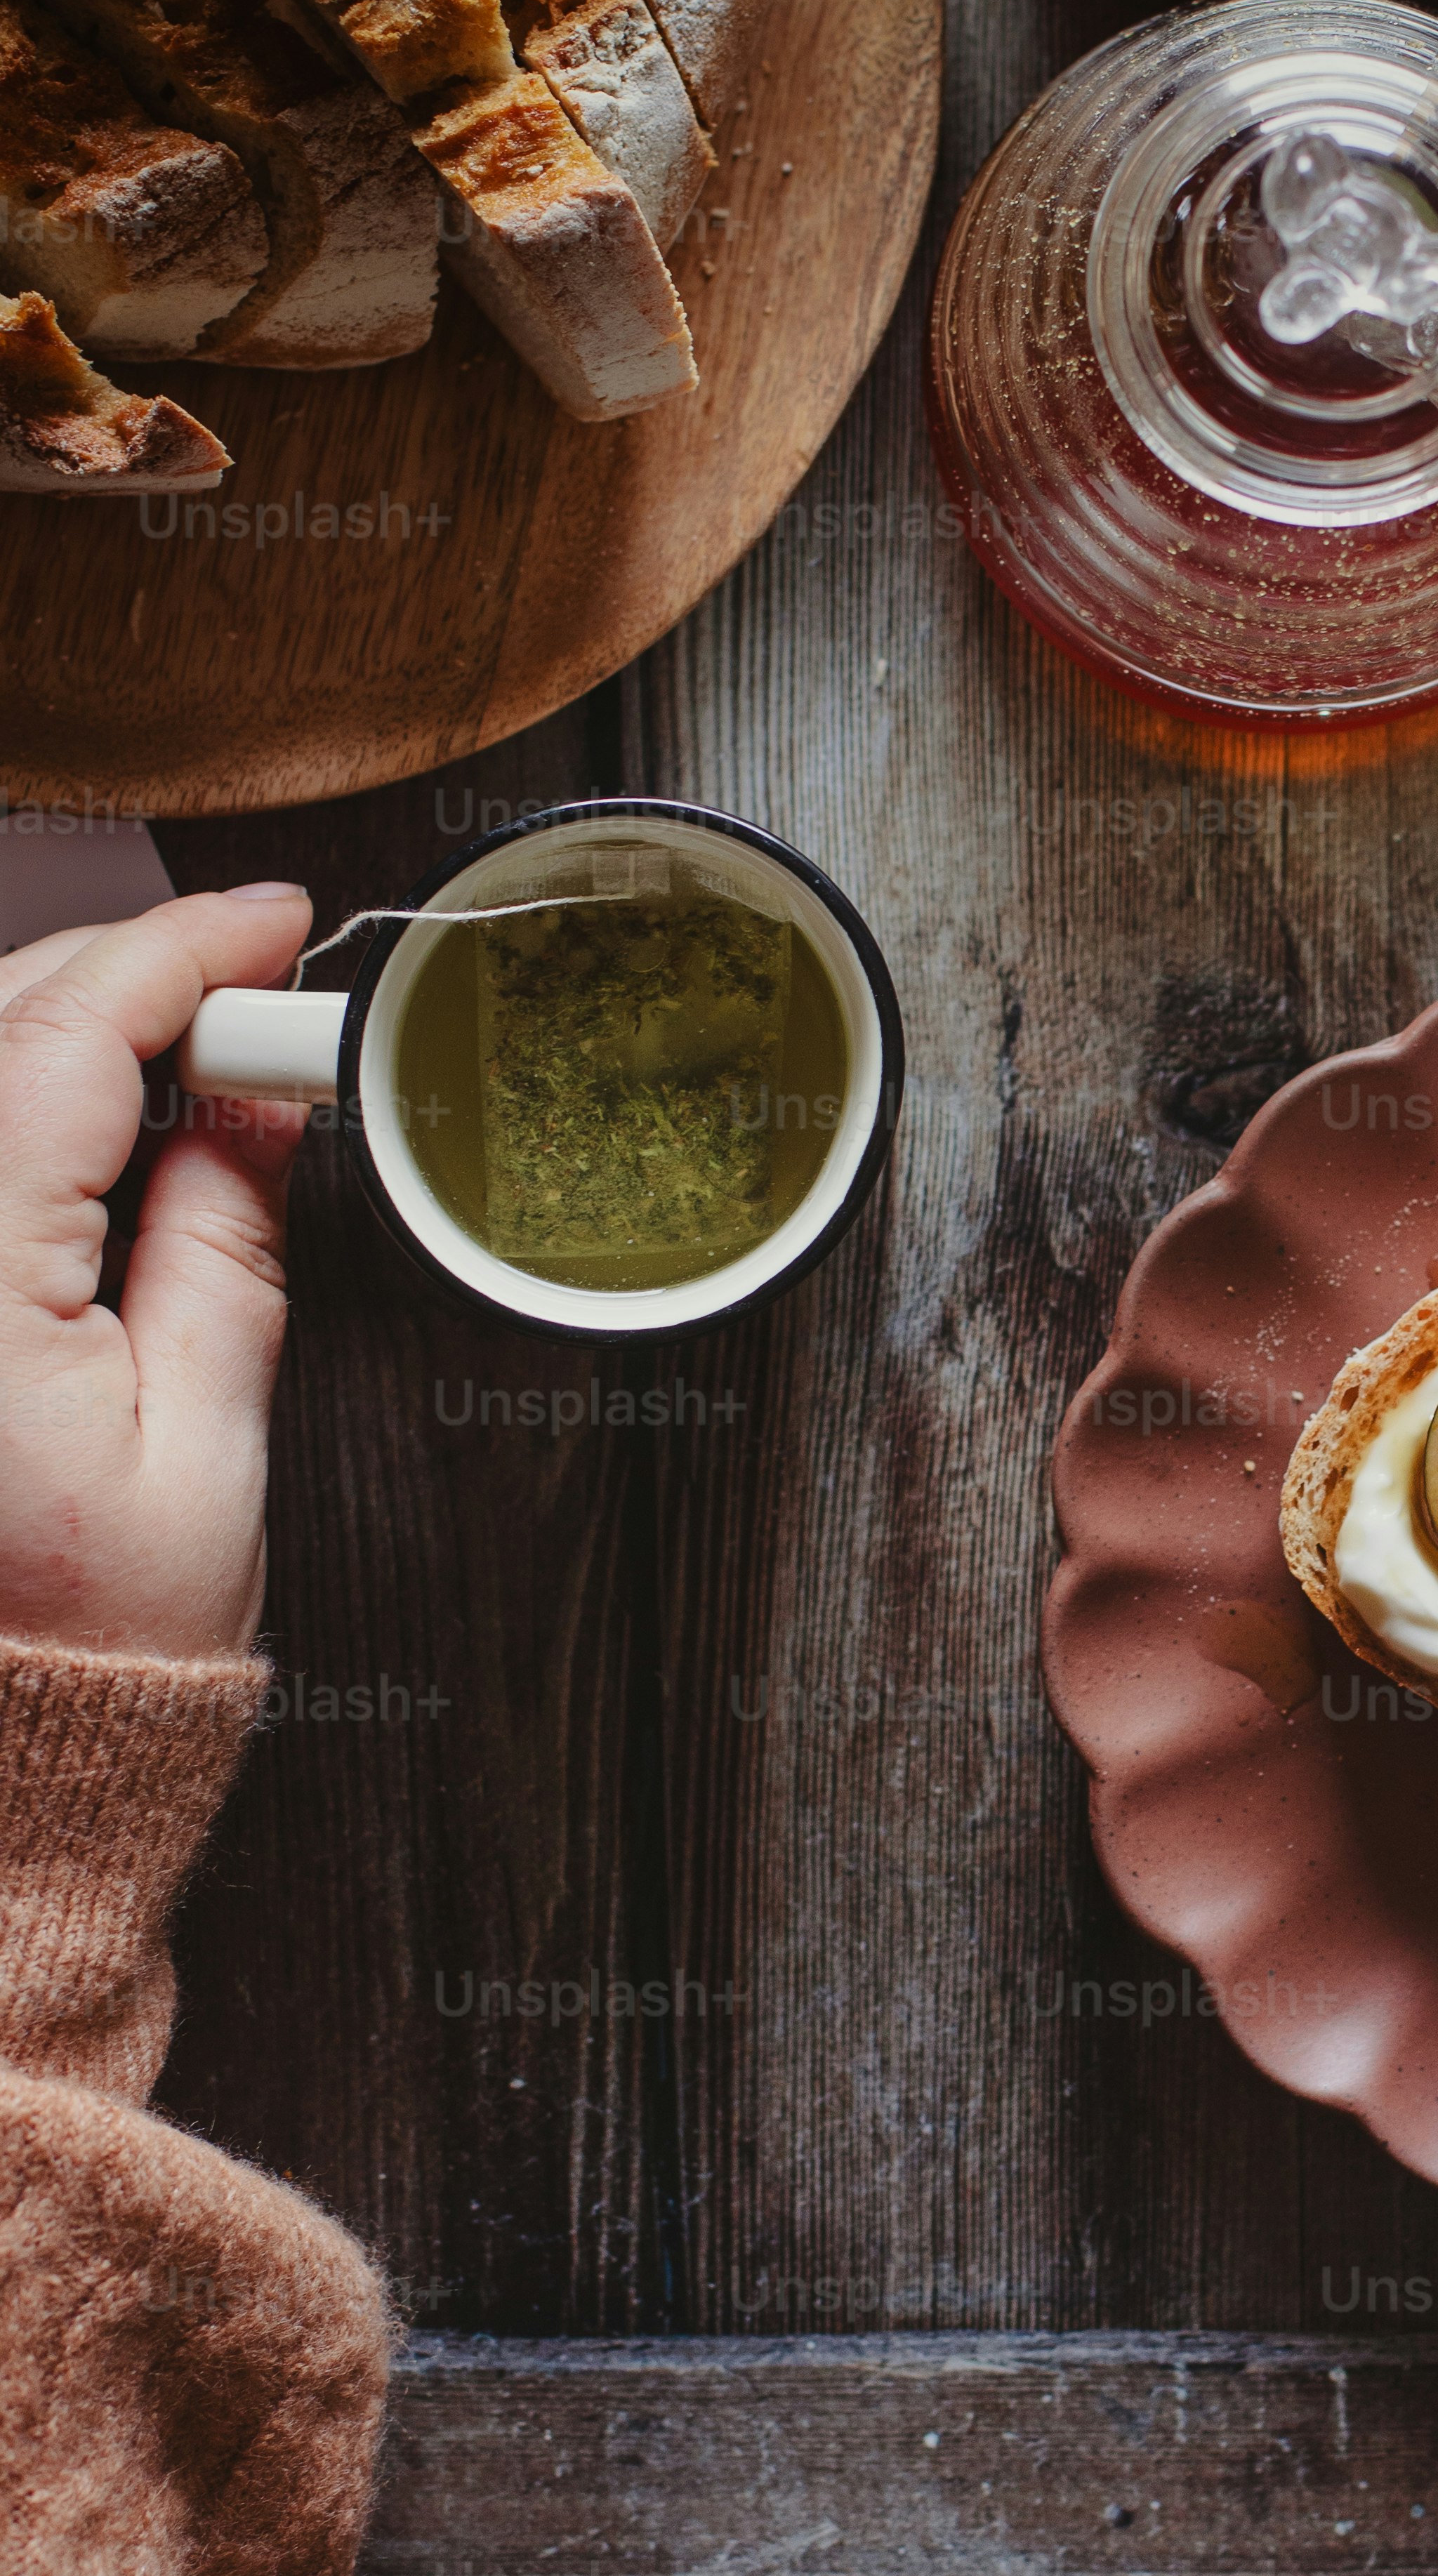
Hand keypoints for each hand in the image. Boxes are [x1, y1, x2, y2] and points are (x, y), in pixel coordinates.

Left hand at [0, 887, 312, 1663]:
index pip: (57, 1042)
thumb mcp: (204, 1452)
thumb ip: (225, 1250)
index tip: (274, 923)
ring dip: (58, 1030)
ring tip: (184, 1053)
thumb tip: (257, 1100)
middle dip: (121, 973)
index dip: (176, 953)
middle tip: (253, 988)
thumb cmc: (87, 1653)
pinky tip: (91, 1130)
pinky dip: (16, 1104)